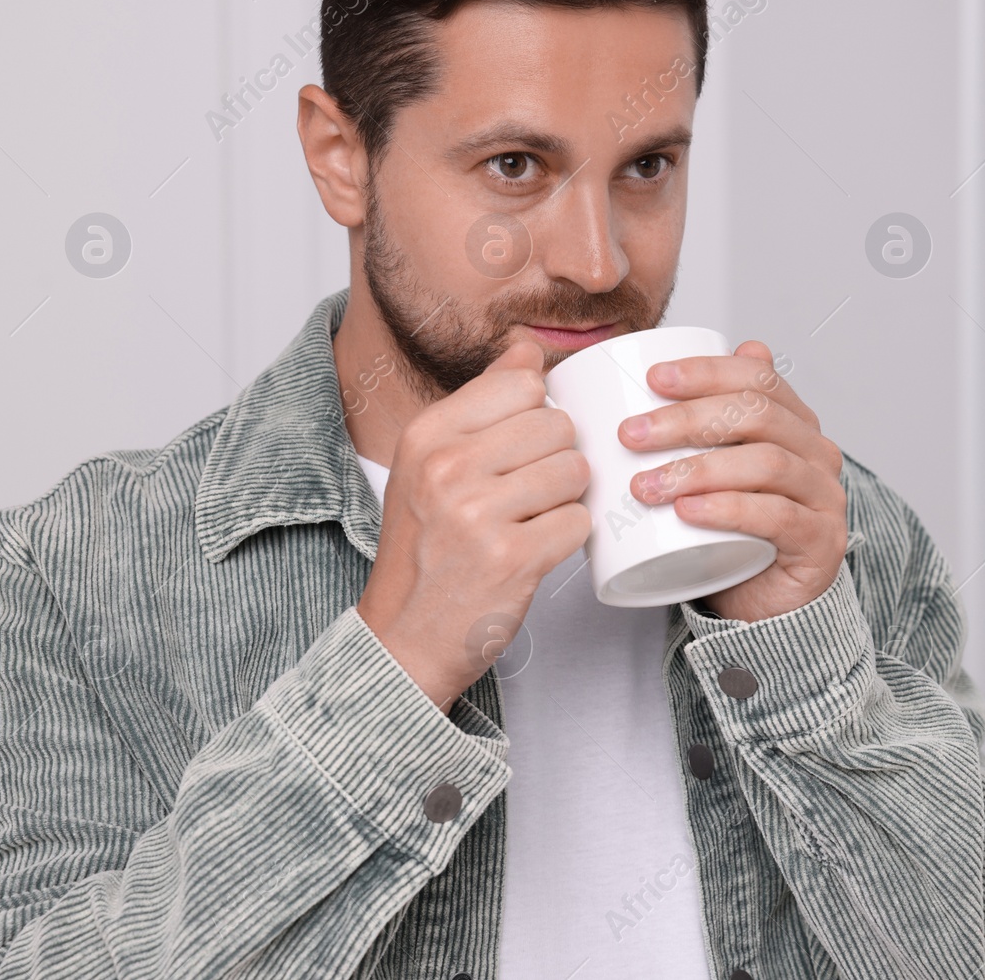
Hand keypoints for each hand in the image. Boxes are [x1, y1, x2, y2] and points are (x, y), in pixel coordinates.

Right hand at [356, 339, 590, 713]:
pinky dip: (569, 537)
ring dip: (567, 498)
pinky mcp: (513, 558)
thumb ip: (482, 401)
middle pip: (556, 425)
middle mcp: (447, 467)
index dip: (538, 414)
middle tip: (530, 493)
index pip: (521, 384)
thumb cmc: (426, 547)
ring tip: (532, 519)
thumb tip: (528, 349)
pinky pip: (578, 522)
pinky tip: (538, 549)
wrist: (406, 636)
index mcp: (426, 435)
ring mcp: (478, 514)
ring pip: (574, 471)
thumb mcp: (431, 463)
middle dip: (558, 457)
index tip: (521, 446)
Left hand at [619, 340, 846, 622]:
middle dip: (688, 419)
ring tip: (646, 485)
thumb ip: (693, 429)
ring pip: (767, 464)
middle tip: (631, 435)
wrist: (767, 606)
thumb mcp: (708, 474)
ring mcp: (824, 497)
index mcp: (795, 424)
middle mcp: (817, 453)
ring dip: (698, 469)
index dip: (707, 372)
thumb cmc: (732, 535)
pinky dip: (729, 510)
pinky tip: (689, 511)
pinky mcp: (821, 541)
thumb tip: (656, 373)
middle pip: (758, 416)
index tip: (652, 379)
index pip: (758, 379)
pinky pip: (778, 517)